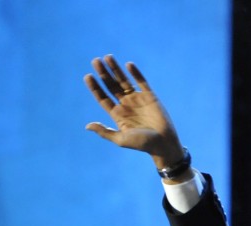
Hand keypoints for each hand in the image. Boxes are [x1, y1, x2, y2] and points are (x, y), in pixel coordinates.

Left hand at [84, 55, 186, 172]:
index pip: (103, 98)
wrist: (163, 143)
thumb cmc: (141, 144)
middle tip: (95, 61)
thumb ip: (105, 132)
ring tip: (107, 57)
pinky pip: (141, 81)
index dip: (95, 88)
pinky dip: (135, 72)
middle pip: (111, 86)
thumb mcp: (121, 139)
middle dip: (103, 74)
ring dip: (115, 69)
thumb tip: (87, 126)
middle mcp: (125, 105)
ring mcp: (137, 99)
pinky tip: (128, 64)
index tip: (87, 76)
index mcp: (117, 115)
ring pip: (123, 80)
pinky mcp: (149, 96)